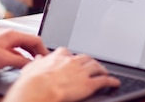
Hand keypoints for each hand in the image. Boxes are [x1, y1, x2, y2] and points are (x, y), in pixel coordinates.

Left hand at [0, 29, 48, 75]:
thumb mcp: (3, 60)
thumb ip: (21, 61)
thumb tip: (34, 64)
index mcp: (11, 34)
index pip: (35, 39)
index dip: (43, 49)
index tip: (48, 59)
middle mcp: (8, 36)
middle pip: (29, 43)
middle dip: (37, 52)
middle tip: (43, 63)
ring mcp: (2, 42)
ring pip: (22, 48)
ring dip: (28, 56)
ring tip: (33, 66)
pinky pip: (14, 53)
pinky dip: (20, 58)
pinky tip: (20, 66)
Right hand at [3, 47, 120, 101]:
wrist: (38, 91)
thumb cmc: (31, 84)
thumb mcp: (29, 69)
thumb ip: (36, 63)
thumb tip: (38, 59)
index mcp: (57, 58)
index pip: (66, 52)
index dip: (70, 56)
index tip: (71, 58)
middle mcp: (71, 62)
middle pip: (85, 57)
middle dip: (90, 60)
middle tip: (92, 64)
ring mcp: (81, 72)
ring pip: (96, 66)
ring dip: (102, 68)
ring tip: (105, 71)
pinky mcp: (88, 84)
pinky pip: (103, 80)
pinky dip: (111, 81)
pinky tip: (114, 82)